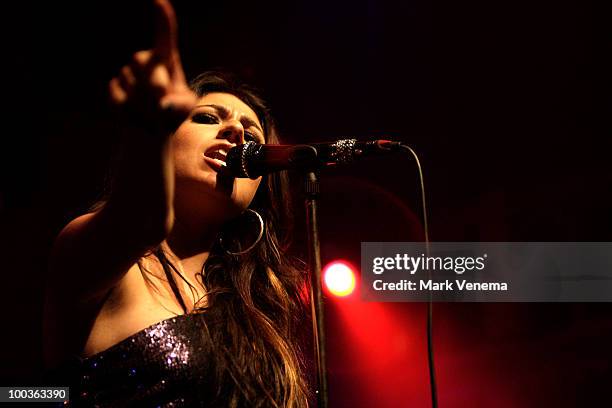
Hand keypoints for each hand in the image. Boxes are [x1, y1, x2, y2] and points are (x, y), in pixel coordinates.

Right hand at [108, 0, 195, 130]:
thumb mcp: (187, 110)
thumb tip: (163, 104)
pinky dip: (130, 113)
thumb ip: (180, 105)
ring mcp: (128, 74)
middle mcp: (145, 62)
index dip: (162, 18)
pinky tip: (140, 117)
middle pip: (142, 61)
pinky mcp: (115, 88)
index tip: (159, 1)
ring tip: (155, 116)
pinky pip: (119, 98)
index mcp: (167, 60)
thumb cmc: (178, 115)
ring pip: (130, 83)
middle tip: (163, 104)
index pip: (163, 35)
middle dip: (154, 83)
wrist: (160, 131)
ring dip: (144, 105)